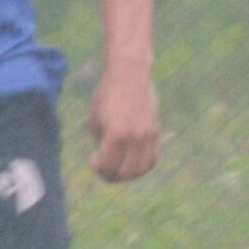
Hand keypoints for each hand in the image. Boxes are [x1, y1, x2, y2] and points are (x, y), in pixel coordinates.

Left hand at [88, 63, 161, 182]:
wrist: (130, 73)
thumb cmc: (107, 95)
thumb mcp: (95, 120)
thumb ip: (101, 142)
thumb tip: (106, 160)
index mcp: (116, 133)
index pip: (108, 165)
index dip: (97, 167)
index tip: (92, 158)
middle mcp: (135, 137)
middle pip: (126, 172)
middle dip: (112, 175)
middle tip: (104, 168)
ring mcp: (148, 135)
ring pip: (142, 169)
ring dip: (128, 174)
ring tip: (118, 166)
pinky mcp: (156, 131)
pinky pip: (153, 158)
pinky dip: (142, 165)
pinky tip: (131, 159)